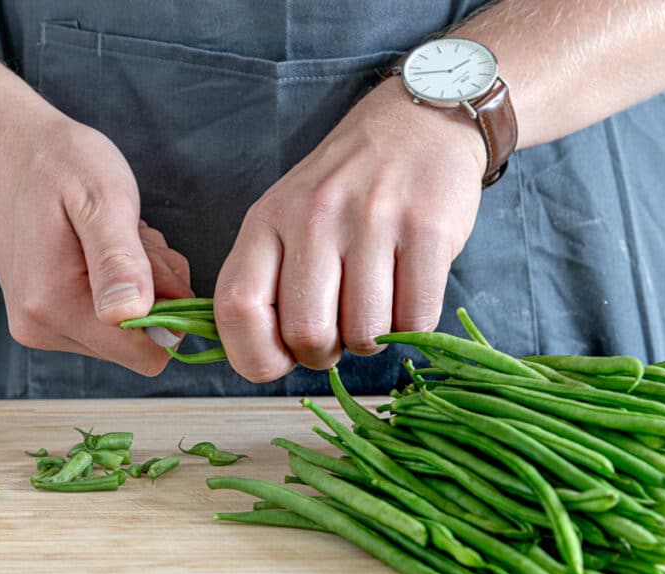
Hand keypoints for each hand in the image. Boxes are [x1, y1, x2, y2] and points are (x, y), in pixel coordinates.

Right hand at [0, 112, 193, 375]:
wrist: (2, 149)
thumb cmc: (55, 164)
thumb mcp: (102, 200)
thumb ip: (119, 260)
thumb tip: (133, 314)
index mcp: (55, 305)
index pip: (145, 353)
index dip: (172, 313)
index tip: (156, 262)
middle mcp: (43, 328)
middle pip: (138, 343)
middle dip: (154, 295)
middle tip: (135, 240)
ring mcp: (41, 325)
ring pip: (126, 330)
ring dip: (140, 286)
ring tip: (117, 238)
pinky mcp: (46, 317)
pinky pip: (108, 318)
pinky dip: (122, 284)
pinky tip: (106, 247)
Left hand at [214, 80, 486, 381]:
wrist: (418, 122)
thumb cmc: (345, 187)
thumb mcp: (285, 217)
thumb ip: (265, 280)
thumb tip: (264, 359)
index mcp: (267, 220)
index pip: (236, 308)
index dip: (256, 355)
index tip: (281, 357)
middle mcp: (314, 216)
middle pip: (307, 333)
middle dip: (325, 353)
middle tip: (339, 332)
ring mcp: (373, 220)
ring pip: (365, 333)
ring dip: (372, 339)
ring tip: (376, 306)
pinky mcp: (428, 229)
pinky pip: (416, 319)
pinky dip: (413, 327)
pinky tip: (408, 295)